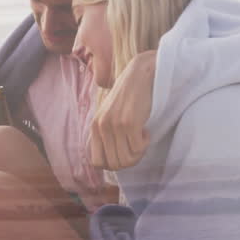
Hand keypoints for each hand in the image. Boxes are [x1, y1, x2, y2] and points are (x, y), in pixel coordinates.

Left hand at [88, 49, 155, 170]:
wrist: (140, 75)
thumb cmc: (129, 98)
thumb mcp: (110, 116)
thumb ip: (106, 134)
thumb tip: (113, 163)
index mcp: (94, 127)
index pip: (98, 163)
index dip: (113, 163)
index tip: (125, 153)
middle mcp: (101, 127)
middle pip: (115, 164)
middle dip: (129, 161)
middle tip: (137, 146)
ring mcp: (114, 125)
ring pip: (127, 160)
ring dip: (138, 154)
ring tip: (141, 138)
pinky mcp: (129, 123)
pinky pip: (138, 149)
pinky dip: (145, 144)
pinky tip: (146, 130)